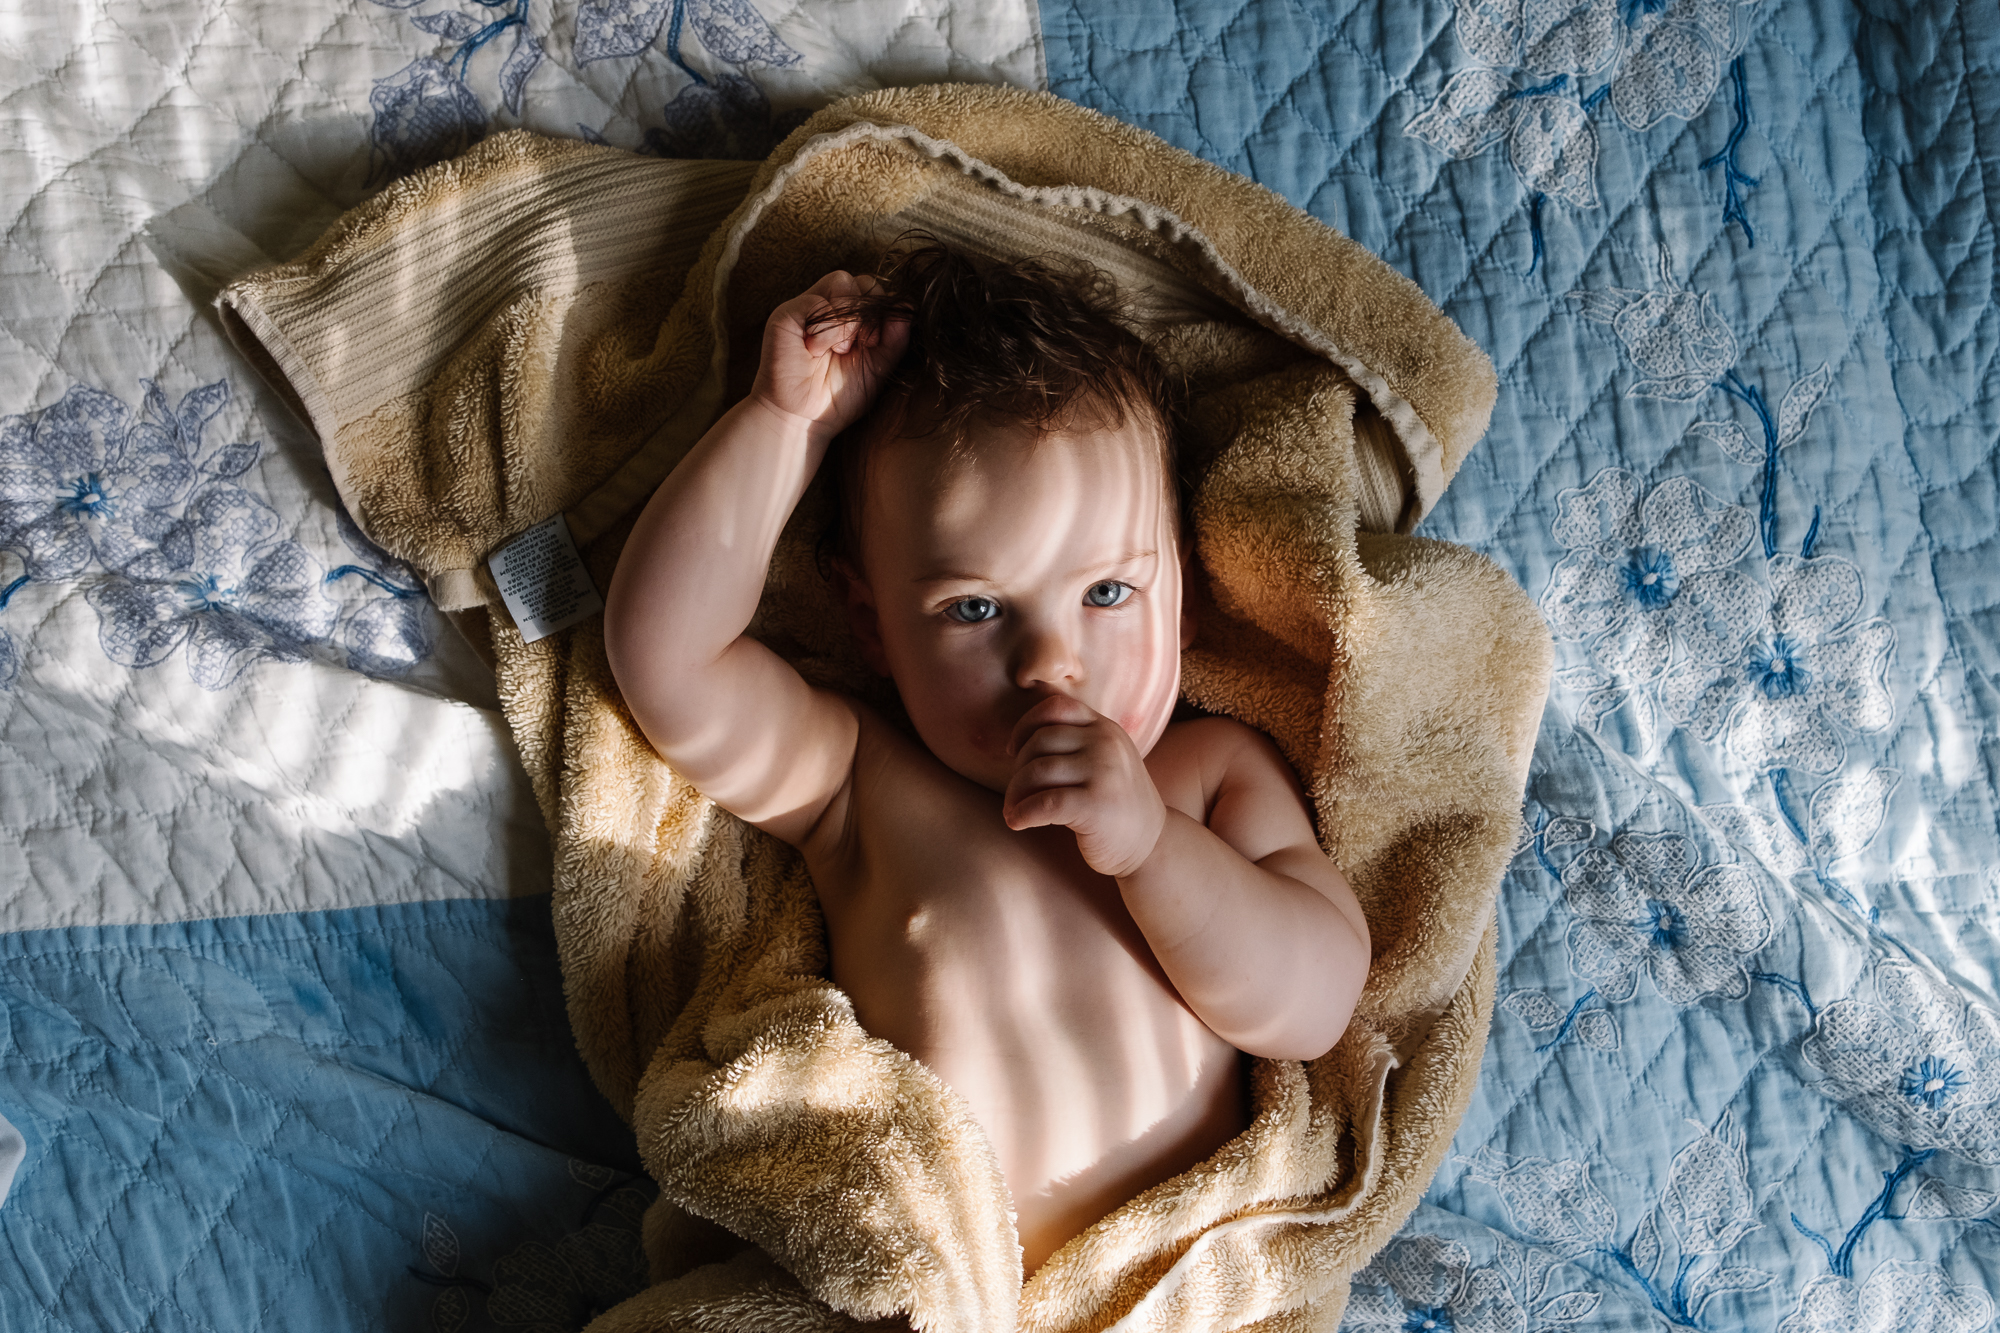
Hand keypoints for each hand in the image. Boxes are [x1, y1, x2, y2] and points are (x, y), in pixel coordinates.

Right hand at [749, 271, 908, 444]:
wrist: (803, 421)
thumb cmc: (838, 398)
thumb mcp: (878, 368)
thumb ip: (895, 339)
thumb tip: (908, 306)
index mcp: (853, 317)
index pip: (876, 290)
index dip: (883, 313)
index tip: (875, 345)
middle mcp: (830, 306)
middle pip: (863, 280)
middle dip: (868, 315)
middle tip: (858, 348)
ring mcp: (808, 307)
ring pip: (842, 281)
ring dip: (847, 322)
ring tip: (837, 351)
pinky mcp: (788, 313)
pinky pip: (818, 302)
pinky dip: (826, 331)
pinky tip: (815, 352)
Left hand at [1002, 694, 1166, 878]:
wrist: (1152, 845)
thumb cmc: (1114, 806)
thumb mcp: (1104, 761)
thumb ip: (1075, 743)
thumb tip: (1018, 739)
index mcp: (1105, 728)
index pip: (1055, 707)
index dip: (1025, 726)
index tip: (1013, 751)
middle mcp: (1107, 743)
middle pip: (1039, 741)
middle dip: (1017, 769)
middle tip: (1015, 795)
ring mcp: (1104, 772)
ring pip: (1037, 770)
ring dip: (1015, 794)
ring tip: (1013, 811)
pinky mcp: (1097, 805)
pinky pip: (1045, 803)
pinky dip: (1023, 813)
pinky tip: (1017, 822)